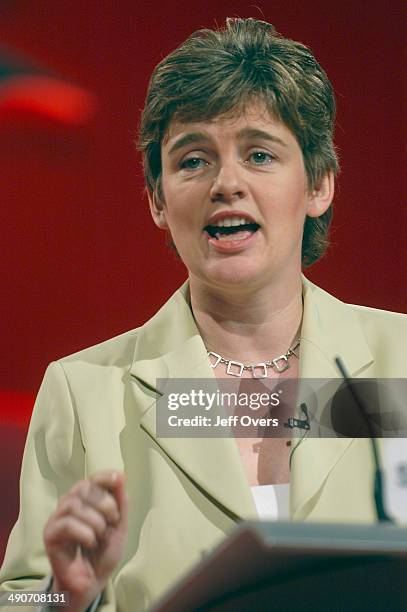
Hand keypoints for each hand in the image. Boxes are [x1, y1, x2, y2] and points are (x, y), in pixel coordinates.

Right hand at [43, 471, 127, 611]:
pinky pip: (67, 524)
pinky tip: (90, 542)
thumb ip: (120, 503)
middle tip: (113, 519)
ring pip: (74, 504)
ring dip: (95, 520)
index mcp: (85, 500)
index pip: (91, 479)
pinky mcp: (49, 534)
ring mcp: (57, 518)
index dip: (104, 476)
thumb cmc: (103, 553)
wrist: (92, 582)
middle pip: (83, 488)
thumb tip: (121, 476)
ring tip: (100, 534)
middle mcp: (68, 505)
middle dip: (104, 502)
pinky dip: (85, 532)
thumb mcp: (118, 526)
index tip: (118, 478)